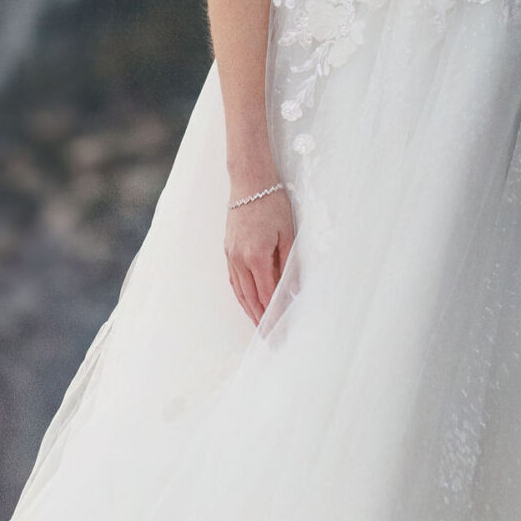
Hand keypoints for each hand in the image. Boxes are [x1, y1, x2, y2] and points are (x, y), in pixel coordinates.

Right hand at [226, 183, 294, 322]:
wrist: (249, 180)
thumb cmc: (272, 202)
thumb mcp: (287, 233)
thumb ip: (288, 264)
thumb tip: (292, 290)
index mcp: (257, 256)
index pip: (267, 295)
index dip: (273, 315)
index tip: (280, 331)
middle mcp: (240, 260)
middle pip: (251, 298)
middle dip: (261, 321)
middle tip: (270, 339)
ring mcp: (231, 255)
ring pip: (240, 292)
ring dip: (249, 311)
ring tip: (259, 327)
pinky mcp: (228, 250)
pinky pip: (233, 280)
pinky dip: (240, 295)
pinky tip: (247, 303)